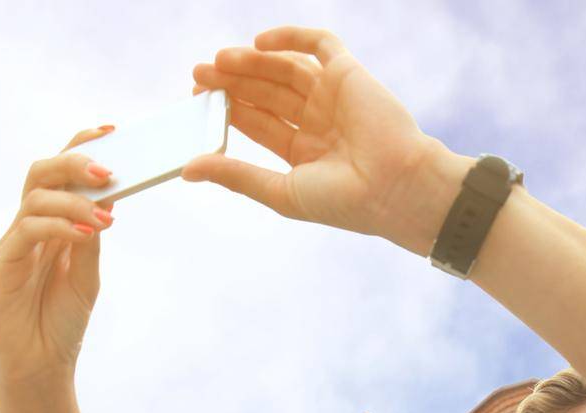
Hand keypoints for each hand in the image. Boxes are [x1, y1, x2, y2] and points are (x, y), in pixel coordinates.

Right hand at [0, 127, 116, 387]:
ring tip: (106, 214)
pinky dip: (59, 225)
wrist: (40, 366)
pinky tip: (86, 233)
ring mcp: (15, 243)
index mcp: (53, 223)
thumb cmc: (61, 321)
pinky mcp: (3, 263)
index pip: (62, 172)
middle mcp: (31, 226)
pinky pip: (27, 231)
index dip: (82, 146)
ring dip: (73, 199)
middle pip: (42, 172)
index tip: (112, 131)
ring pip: (35, 197)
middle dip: (74, 162)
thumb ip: (91, 239)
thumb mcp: (87, 276)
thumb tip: (105, 202)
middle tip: (109, 171)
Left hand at [184, 26, 471, 255]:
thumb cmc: (344, 202)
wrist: (397, 188)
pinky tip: (258, 43)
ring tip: (219, 61)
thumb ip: (236, 175)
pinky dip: (289, 38)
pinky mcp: (349, 74)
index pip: (259, 122)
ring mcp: (334, 96)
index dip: (228, 108)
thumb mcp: (280, 191)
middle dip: (233, 82)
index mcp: (305, 152)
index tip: (196, 99)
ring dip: (251, 62)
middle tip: (198, 74)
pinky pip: (318, 45)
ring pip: (284, 69)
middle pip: (266, 93)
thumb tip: (189, 169)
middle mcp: (318, 121)